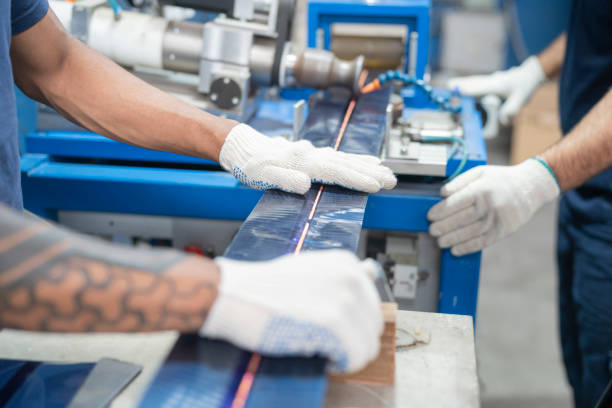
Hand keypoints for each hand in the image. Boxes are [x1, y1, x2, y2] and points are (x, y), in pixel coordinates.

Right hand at [200, 250, 383, 373]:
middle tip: (327, 344)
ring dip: (348, 355)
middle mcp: (350, 277)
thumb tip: (370, 272)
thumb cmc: (265, 285)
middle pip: (373, 326)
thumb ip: (339, 275)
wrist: (235, 294)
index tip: (334, 330)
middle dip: (353, 341)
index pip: (372, 305)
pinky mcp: (332, 323)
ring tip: (323, 351)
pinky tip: (322, 358)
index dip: (354, 324)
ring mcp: (343, 299)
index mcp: (346, 263)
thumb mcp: (309, 268)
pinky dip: (341, 364)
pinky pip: (355, 356)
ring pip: (368, 345)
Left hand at [219, 124, 396, 193]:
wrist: (240, 146)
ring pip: (345, 158)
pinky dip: (355, 159)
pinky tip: (366, 162)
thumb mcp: (259, 175)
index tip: (376, 185)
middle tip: (392, 180)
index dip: (357, 178)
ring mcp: (312, 153)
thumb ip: (283, 178)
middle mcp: (311, 154)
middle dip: (371, 172)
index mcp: (301, 161)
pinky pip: (338, 157)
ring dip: (367, 166)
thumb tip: (305, 184)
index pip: (335, 171)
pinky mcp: (311, 154)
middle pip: (346, 163)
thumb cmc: (248, 164)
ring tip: (387, 171)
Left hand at [427, 159, 559, 255]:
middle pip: (463, 218)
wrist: (531, 187)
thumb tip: (442, 193)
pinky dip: (468, 248)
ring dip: (454, 239)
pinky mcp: (504, 231)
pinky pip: (484, 242)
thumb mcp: (480, 172)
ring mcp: (499, 219)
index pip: (458, 201)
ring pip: (472, 232)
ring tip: (440, 242)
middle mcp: (491, 204)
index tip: (430, 216)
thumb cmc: (501, 179)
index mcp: (483, 188)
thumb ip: (460, 181)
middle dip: (444, 226)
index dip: (442, 210)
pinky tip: (456, 250)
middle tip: (432, 231)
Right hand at [447, 56, 545, 124]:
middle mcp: (492, 81)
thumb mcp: (521, 100)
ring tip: (450, 84)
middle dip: (461, 84)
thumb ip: (511, 110)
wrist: (531, 73)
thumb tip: (504, 121)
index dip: (467, 89)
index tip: (456, 90)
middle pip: (473, 82)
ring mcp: (491, 79)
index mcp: (497, 85)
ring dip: (462, 82)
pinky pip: (477, 81)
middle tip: (447, 86)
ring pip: (474, 80)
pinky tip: (463, 84)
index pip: (479, 88)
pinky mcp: (490, 80)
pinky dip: (468, 82)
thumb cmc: (526, 86)